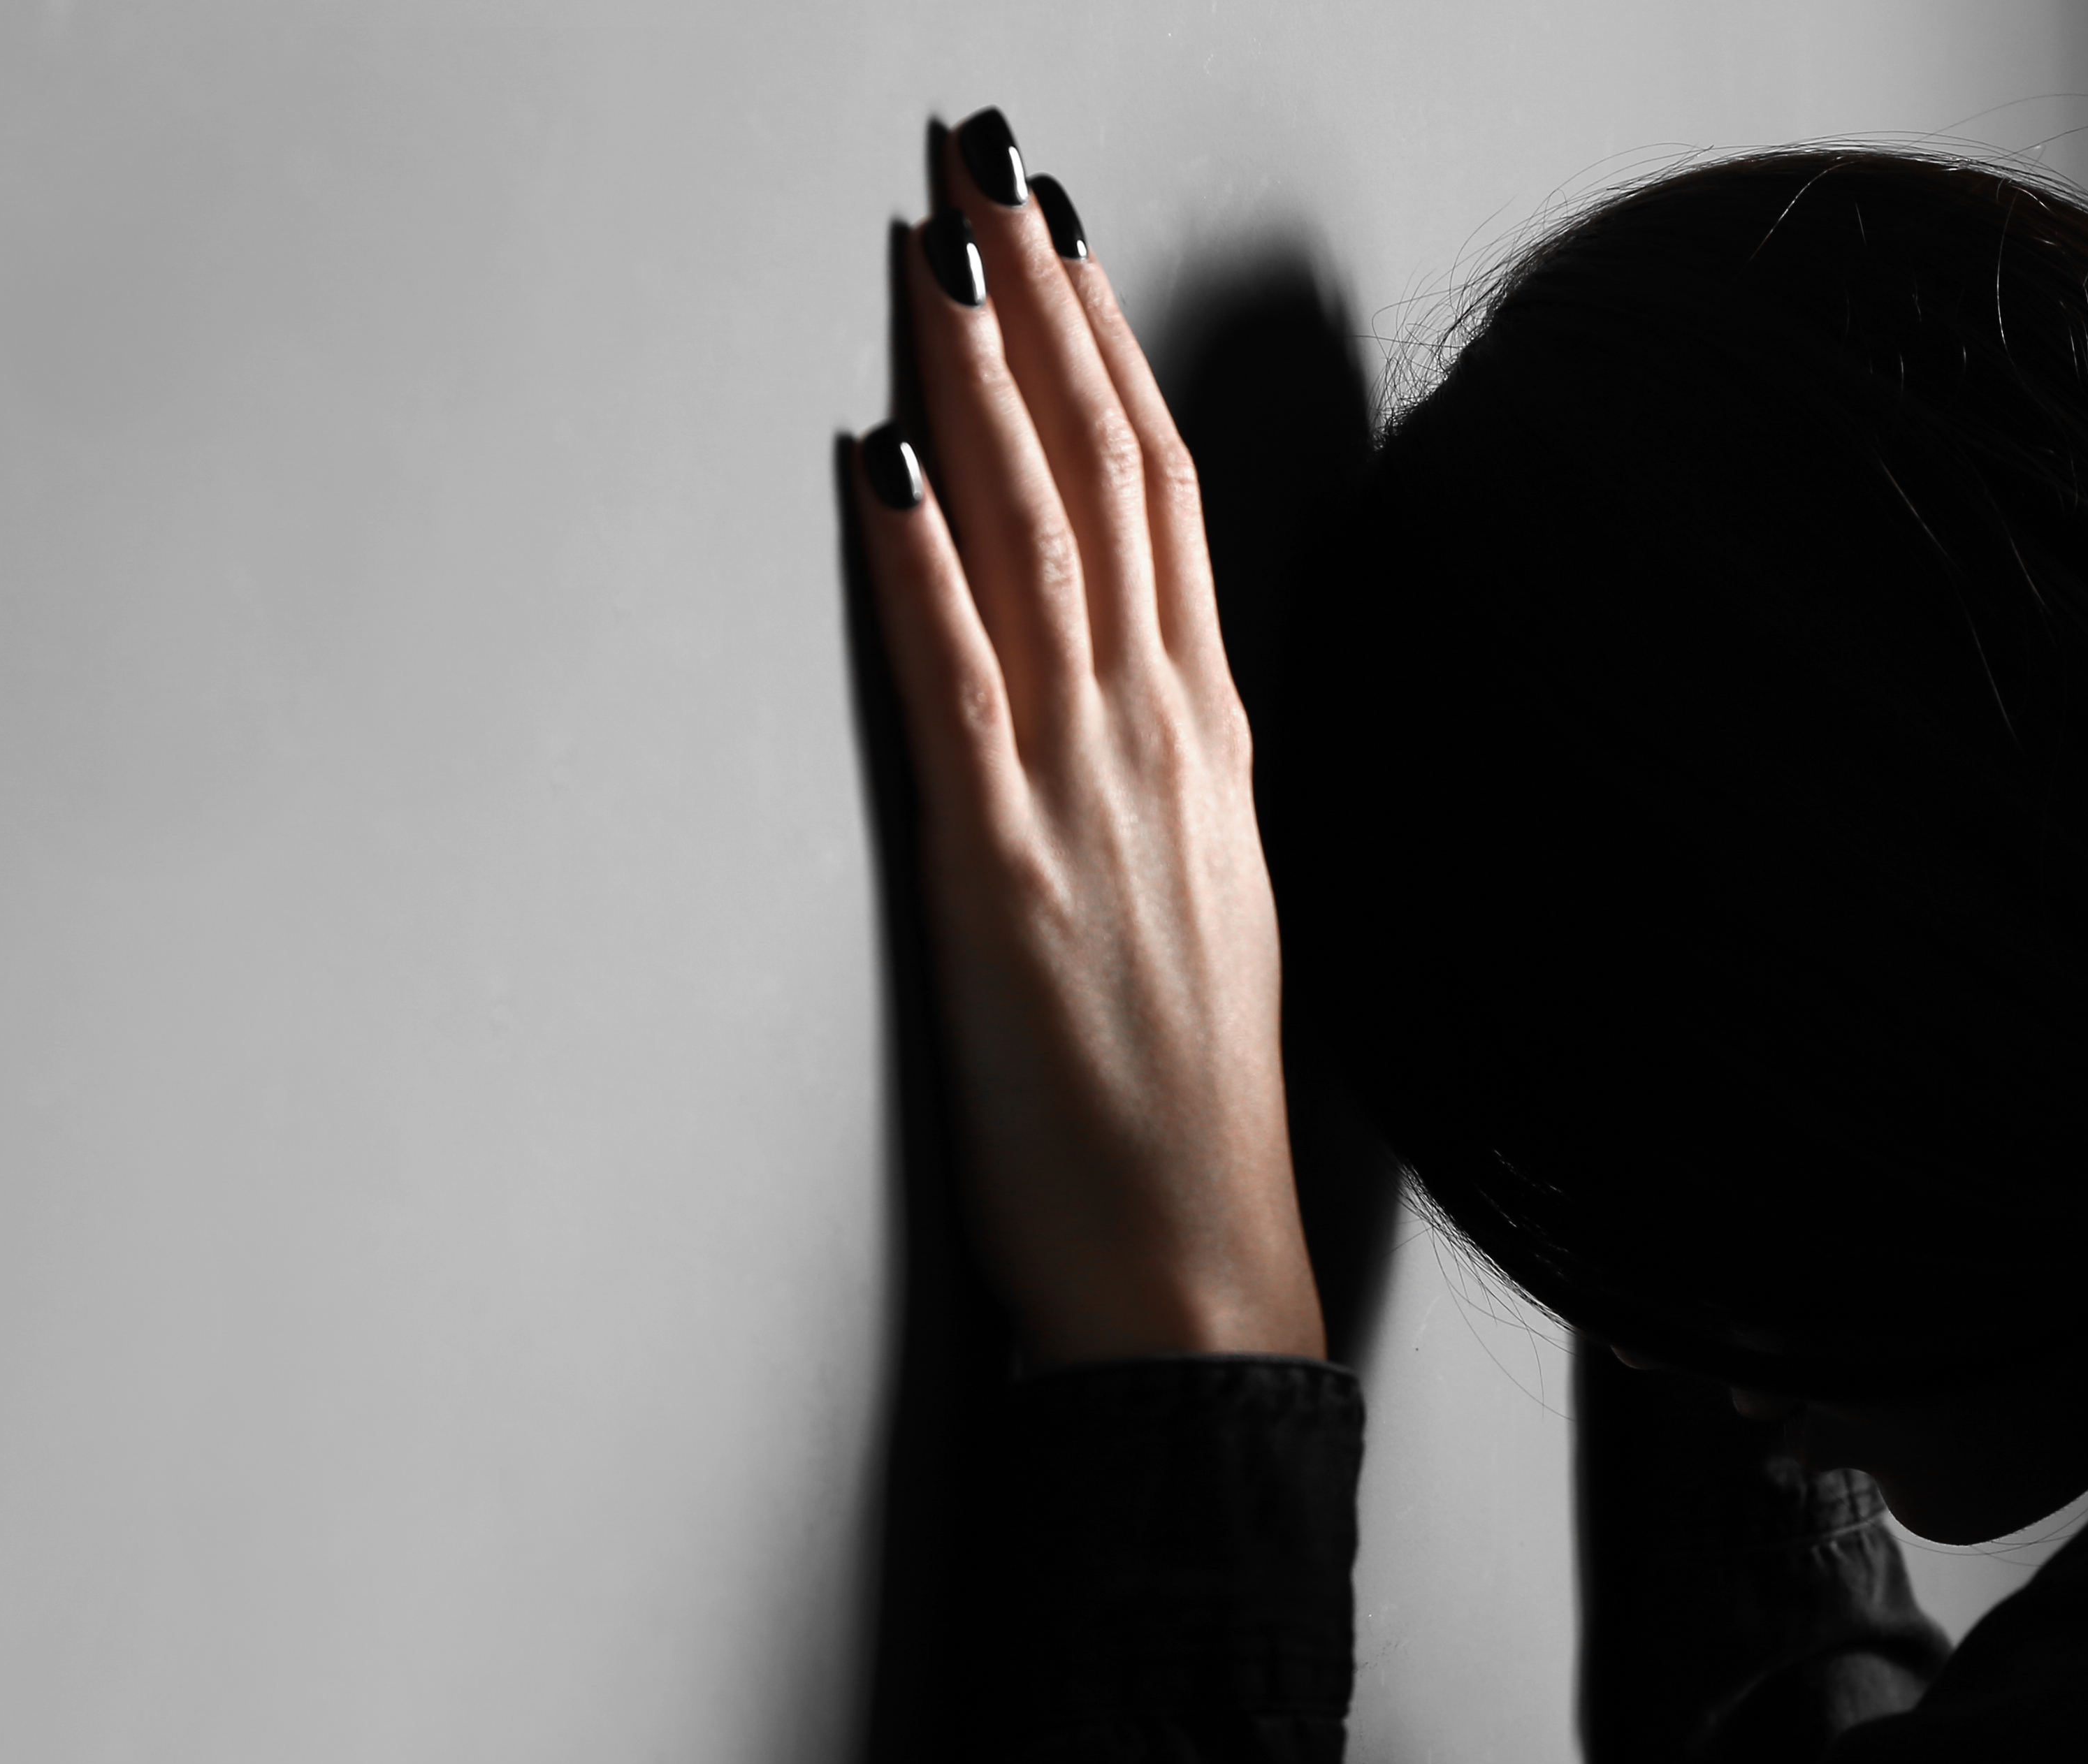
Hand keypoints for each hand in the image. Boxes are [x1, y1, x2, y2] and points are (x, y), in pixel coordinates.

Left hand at [852, 112, 1326, 1368]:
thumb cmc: (1187, 1115)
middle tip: (982, 171)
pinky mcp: (1001, 873)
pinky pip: (960, 688)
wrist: (1196, 1269)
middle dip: (1039, 309)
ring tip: (933, 254)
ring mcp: (1087, 797)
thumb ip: (1168, 781)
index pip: (1162, 497)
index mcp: (1209, 743)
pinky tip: (876, 467)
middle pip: (1103, 476)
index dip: (1107, 351)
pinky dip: (917, 567)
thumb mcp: (1212, 908)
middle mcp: (1161, 739)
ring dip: (979, 386)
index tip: (1060, 239)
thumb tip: (1134, 687)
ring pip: (1039, 546)